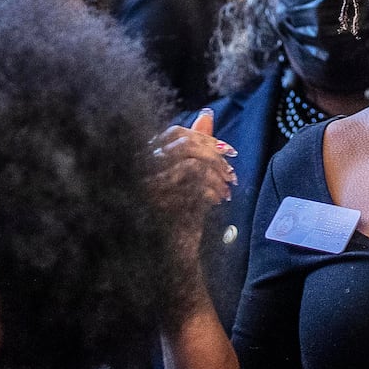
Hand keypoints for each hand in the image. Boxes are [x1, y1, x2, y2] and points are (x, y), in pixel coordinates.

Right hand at [150, 111, 237, 251]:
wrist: (171, 253)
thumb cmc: (180, 214)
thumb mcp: (189, 178)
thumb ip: (196, 146)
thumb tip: (207, 115)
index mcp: (143, 157)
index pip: (175, 132)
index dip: (205, 139)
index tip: (228, 152)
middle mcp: (138, 168)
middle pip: (184, 144)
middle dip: (215, 157)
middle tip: (230, 175)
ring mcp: (144, 184)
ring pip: (191, 163)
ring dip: (215, 176)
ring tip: (225, 191)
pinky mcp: (155, 202)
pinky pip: (192, 184)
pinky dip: (210, 190)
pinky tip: (216, 201)